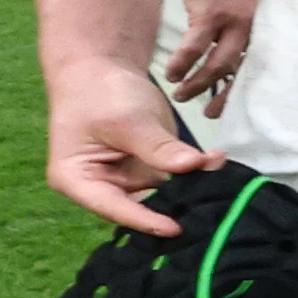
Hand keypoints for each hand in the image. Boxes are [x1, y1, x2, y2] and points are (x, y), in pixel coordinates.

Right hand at [45, 62, 216, 237]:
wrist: (102, 67)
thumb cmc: (100, 92)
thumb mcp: (128, 120)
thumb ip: (159, 147)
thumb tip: (195, 166)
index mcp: (75, 181)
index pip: (113, 208)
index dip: (145, 221)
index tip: (176, 229)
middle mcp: (99, 188)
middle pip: (138, 207)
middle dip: (173, 209)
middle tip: (210, 212)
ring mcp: (126, 181)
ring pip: (161, 196)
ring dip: (190, 193)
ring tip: (221, 191)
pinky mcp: (148, 171)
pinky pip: (174, 181)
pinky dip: (194, 177)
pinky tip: (218, 171)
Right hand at [157, 0, 267, 109]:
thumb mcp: (257, 0)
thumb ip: (248, 26)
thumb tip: (235, 47)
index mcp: (266, 28)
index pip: (259, 68)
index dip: (244, 90)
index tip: (232, 107)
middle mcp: (253, 29)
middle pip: (238, 72)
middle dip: (223, 96)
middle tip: (209, 113)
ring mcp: (231, 22)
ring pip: (215, 65)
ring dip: (197, 84)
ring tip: (181, 95)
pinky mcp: (209, 12)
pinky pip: (194, 48)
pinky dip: (181, 64)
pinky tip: (170, 73)